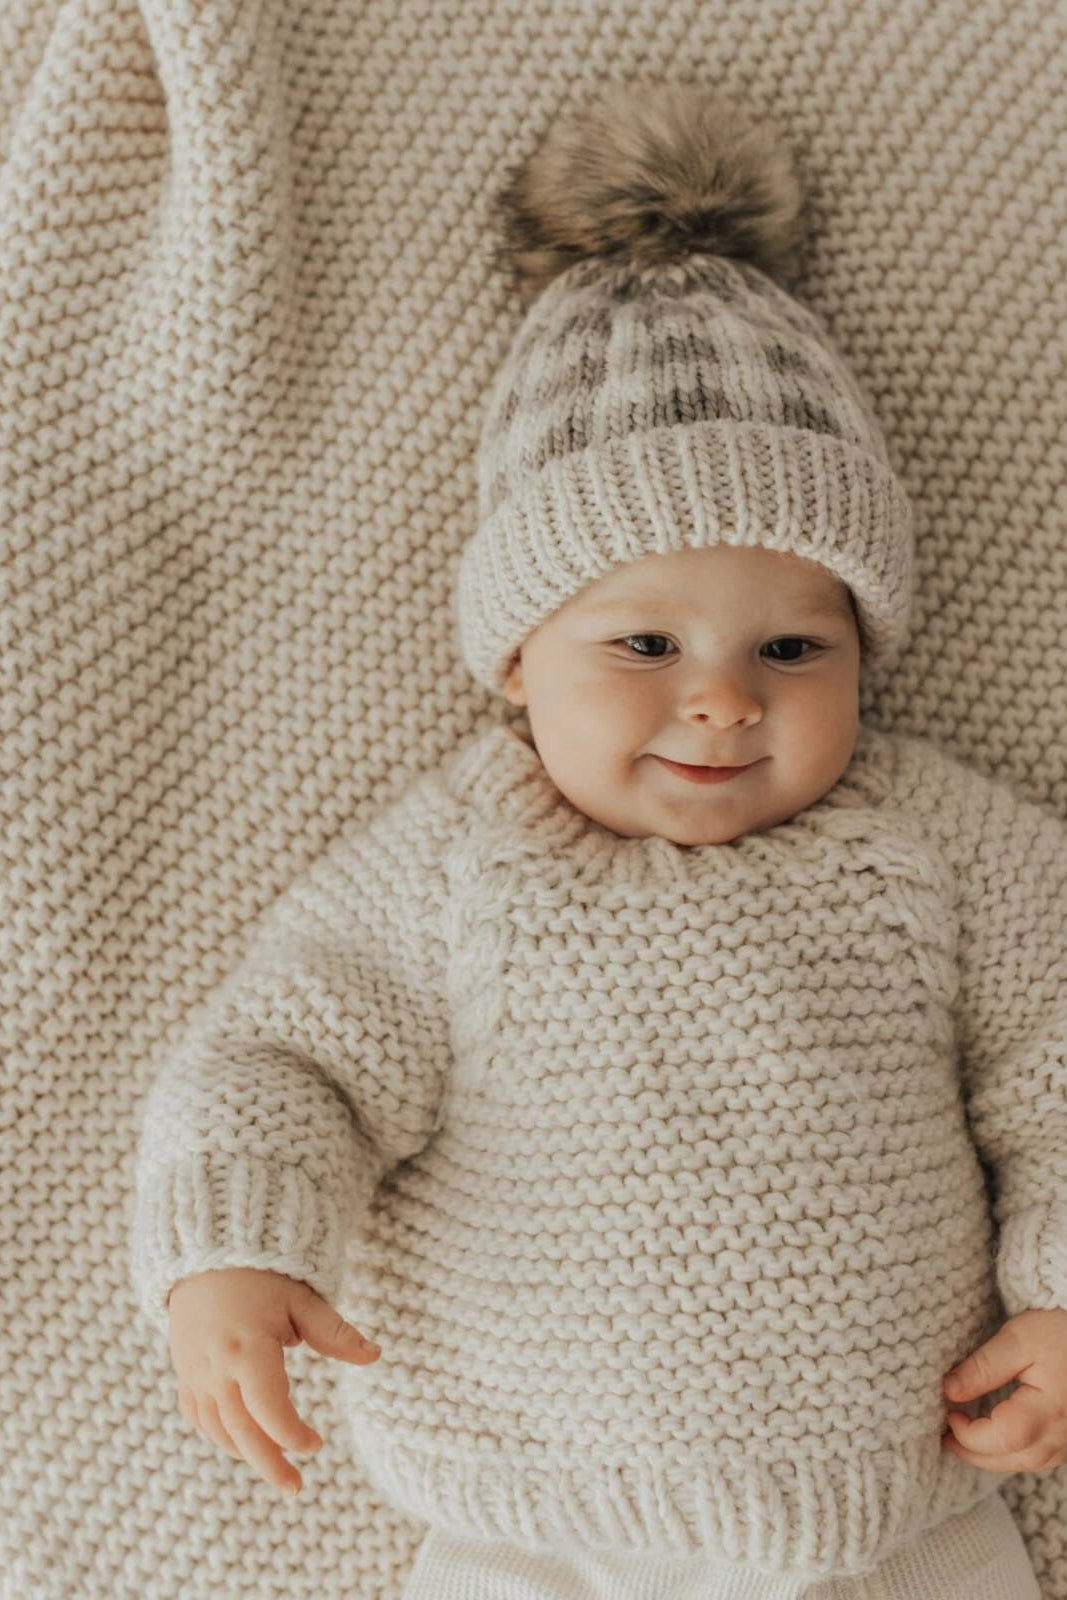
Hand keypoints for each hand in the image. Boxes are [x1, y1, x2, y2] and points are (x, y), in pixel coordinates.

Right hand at [167, 1267, 380, 1495]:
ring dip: (247, 1453)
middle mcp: (216, 1367)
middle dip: (269, 1464)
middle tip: (296, 1487)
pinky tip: (244, 1444)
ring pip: (218, 1430)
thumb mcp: (302, 1299)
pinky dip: (220, 1436)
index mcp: (248, 1348)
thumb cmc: (262, 1276)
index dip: (292, 1434)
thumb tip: (376, 1355)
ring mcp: (195, 1374)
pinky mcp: (185, 1374)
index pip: (269, 1408)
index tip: (317, 1444)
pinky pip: (199, 1418)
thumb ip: (335, 1333)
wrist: (206, 1258)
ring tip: (277, 1467)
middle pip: (241, 1431)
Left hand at [941, 1307, 1066, 1473]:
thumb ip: (983, 1367)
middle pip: (1011, 1459)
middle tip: (944, 1435)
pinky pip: (1040, 1458)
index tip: (948, 1411)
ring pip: (1026, 1463)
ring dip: (992, 1457)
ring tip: (963, 1438)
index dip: (967, 1433)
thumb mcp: (1019, 1338)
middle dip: (972, 1453)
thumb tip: (949, 1391)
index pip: (1000, 1438)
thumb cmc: (1062, 1331)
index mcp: (1048, 1410)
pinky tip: (996, 1439)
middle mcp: (1061, 1434)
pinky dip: (1013, 1453)